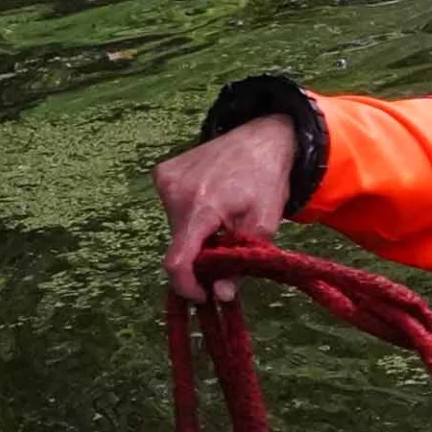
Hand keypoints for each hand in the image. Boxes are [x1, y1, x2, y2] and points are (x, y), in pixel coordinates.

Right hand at [154, 115, 295, 301]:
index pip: (177, 261)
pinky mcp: (163, 172)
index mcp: (201, 207)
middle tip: (224, 246)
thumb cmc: (268, 179)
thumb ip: (241, 262)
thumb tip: (220, 295)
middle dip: (199, 255)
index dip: (187, 286)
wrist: (265, 136)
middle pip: (179, 244)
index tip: (203, 294)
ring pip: (176, 226)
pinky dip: (189, 212)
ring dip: (195, 232)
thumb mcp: (264, 224)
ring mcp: (165, 179)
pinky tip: (211, 197)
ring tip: (221, 215)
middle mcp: (175, 192)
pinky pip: (172, 206)